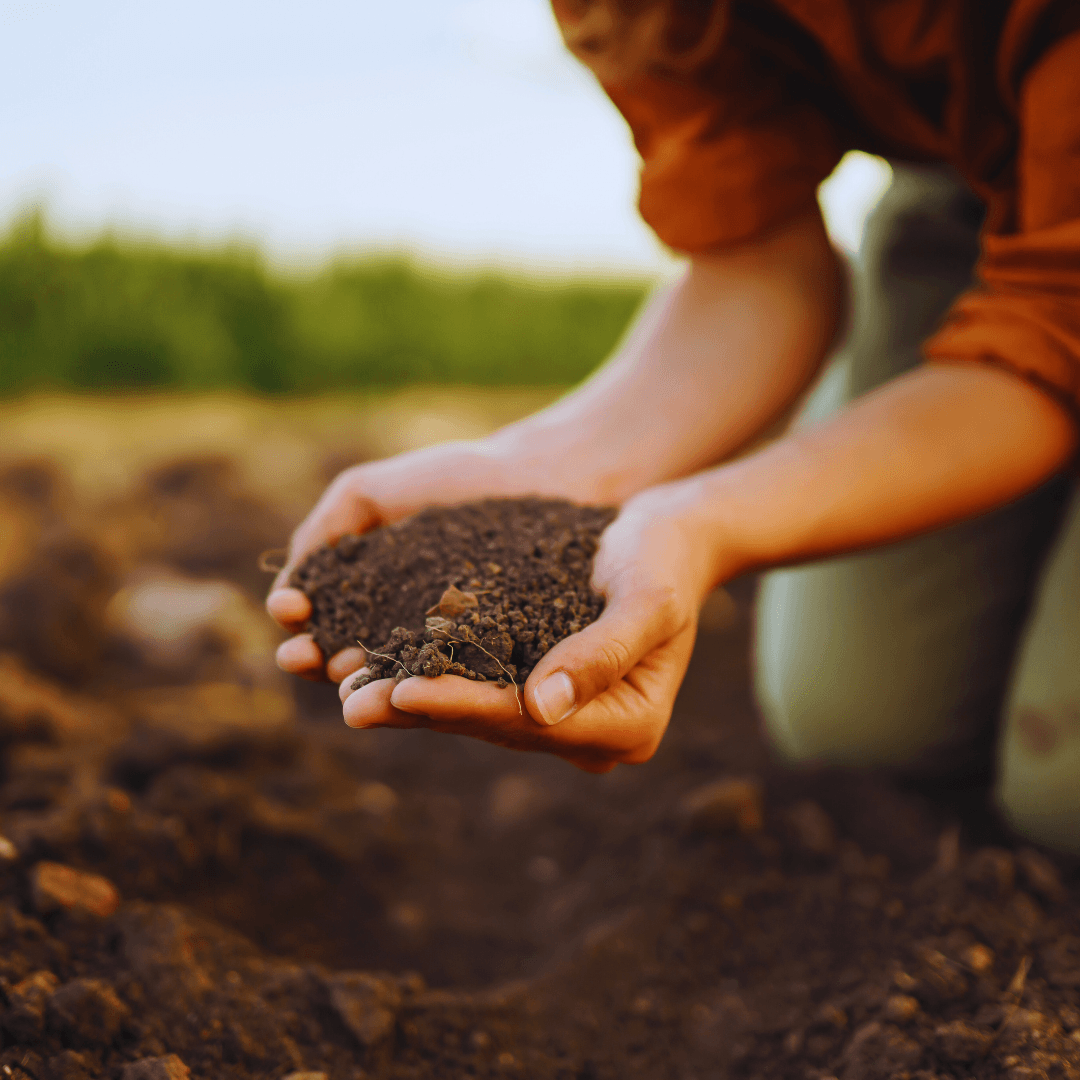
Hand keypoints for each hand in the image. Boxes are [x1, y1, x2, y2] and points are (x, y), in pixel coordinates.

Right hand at [266, 441, 505, 679]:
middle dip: (314, 658)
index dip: (296, 617)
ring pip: (391, 675)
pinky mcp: (488, 659)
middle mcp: (396, 629)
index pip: (317, 617)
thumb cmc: (450, 480)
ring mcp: (441, 648)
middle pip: (343, 655)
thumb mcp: (369, 493)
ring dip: (360, 681)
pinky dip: (426, 682)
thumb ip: (324, 530)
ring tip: (342, 674)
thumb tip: (288, 588)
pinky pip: (453, 676)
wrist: (533, 476)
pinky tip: (405, 679)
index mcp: (364, 595)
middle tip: (300, 654)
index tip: (288, 608)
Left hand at [337, 480, 717, 771]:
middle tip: (352, 703)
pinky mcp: (539, 689)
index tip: (403, 690)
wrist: (668, 538)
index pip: (530, 721)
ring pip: (478, 714)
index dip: (464, 706)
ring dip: (414, 702)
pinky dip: (431, 678)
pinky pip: (478, 689)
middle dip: (423, 711)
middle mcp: (593, 734)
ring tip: (348, 690)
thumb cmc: (664, 559)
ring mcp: (565, 717)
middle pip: (496, 726)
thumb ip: (603, 652)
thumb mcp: (647, 598)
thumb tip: (541, 707)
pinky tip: (379, 667)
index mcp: (629, 725)